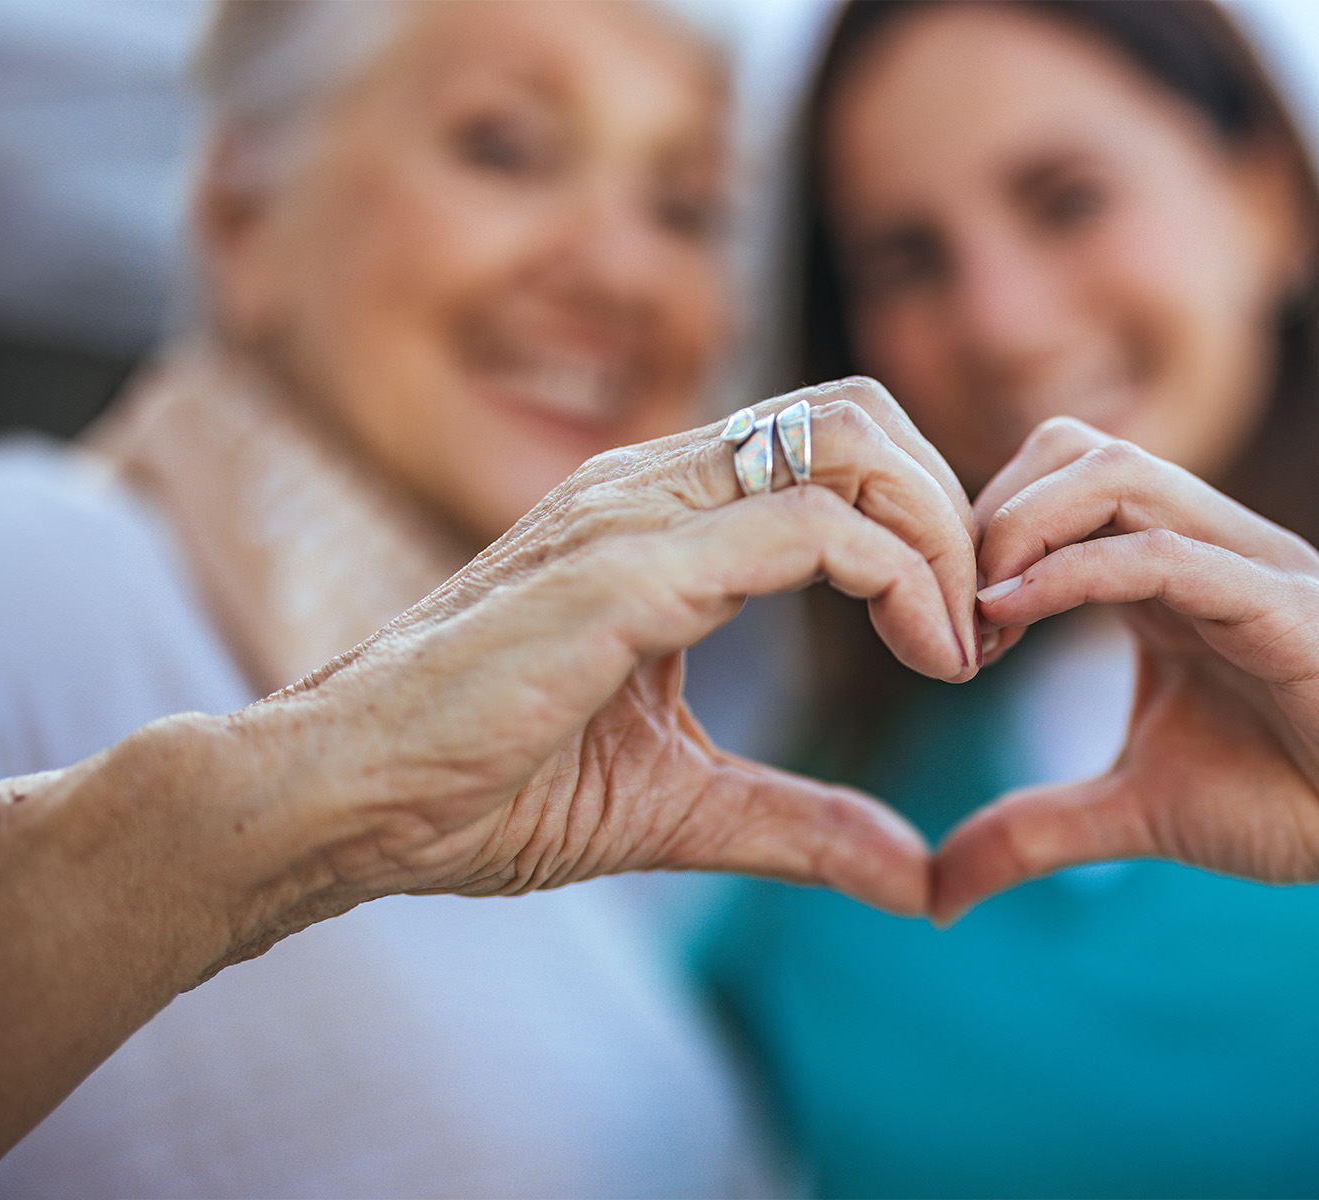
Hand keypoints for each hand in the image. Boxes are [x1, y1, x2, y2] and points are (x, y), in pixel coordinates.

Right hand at [218, 378, 978, 968]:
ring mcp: (636, 512)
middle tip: (980, 631)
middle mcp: (652, 485)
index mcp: (661, 517)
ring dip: (943, 535)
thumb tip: (919, 879)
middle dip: (954, 509)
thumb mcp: (681, 805)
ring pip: (852, 443)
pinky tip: (927, 658)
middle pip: (862, 412)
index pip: (835, 446)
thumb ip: (803, 825)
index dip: (927, 522)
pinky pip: (809, 527)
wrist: (339, 801)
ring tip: (960, 649)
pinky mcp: (626, 569)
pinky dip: (901, 578)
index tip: (959, 639)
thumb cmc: (478, 787)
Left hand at [936, 418, 1318, 968]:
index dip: (977, 536)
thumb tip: (937, 896)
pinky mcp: (1289, 605)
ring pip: (1116, 472)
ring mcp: (1249, 563)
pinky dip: (1079, 570)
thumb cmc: (1297, 801)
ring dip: (1021, 525)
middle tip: (948, 610)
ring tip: (977, 609)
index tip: (940, 630)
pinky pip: (1169, 552)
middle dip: (987, 510)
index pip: (1053, 481)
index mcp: (1165, 571)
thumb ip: (1035, 832)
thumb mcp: (1135, 813)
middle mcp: (1206, 544)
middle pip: (1072, 446)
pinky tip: (1013, 614)